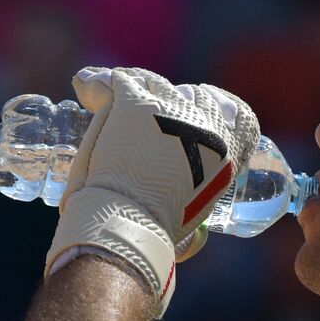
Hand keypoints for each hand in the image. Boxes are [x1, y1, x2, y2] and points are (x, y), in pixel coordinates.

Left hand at [47, 66, 259, 315]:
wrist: (131, 221)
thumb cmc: (159, 231)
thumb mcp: (195, 224)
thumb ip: (197, 223)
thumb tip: (196, 239)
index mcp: (229, 153)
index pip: (235, 114)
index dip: (213, 112)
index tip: (193, 116)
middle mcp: (207, 123)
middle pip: (189, 95)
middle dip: (169, 101)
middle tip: (143, 117)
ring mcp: (171, 109)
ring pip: (151, 85)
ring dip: (134, 91)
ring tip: (109, 101)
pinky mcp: (137, 103)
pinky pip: (118, 81)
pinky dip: (97, 85)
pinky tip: (85, 89)